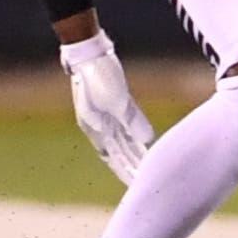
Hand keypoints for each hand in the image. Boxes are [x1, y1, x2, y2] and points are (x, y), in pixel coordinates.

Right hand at [59, 31, 153, 183]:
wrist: (89, 52)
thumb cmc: (99, 76)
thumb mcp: (117, 100)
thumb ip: (132, 121)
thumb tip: (148, 141)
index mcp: (96, 128)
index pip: (113, 157)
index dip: (125, 171)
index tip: (137, 185)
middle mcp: (98, 125)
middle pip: (117, 152)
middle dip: (130, 166)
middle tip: (144, 183)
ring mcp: (103, 114)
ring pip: (121, 140)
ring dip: (133, 153)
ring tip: (146, 167)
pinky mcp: (112, 102)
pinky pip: (125, 125)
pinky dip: (134, 136)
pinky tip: (144, 141)